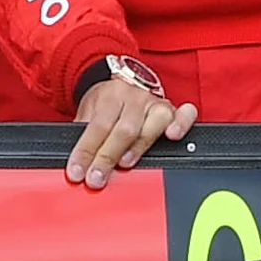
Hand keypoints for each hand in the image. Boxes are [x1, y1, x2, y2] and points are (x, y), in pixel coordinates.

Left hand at [66, 79, 193, 188]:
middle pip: (124, 129)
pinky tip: (173, 135)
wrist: (123, 81)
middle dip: (108, 157)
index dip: (86, 151)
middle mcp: (134, 97)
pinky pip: (184, 114)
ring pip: (152, 124)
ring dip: (139, 147)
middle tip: (96, 178)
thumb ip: (83, 135)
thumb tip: (76, 165)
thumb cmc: (106, 104)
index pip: (97, 126)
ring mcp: (155, 102)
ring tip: (125, 164)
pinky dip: (181, 124)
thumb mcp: (88, 112)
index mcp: (109, 96)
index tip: (77, 172)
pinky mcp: (173, 109)